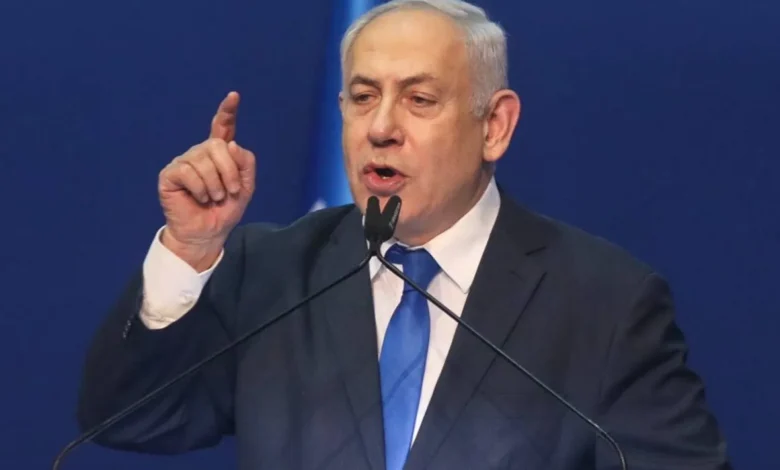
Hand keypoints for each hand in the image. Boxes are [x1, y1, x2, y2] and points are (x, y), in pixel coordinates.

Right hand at [157, 91, 255, 270]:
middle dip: (230, 171)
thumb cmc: (225, 210)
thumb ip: (245, 164)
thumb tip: (230, 143)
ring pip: (204, 160)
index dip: (227, 111)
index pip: (222, 127)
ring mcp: (184, 162)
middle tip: (230, 192)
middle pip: (218, 145)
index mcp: (219, 154)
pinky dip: (200, 189)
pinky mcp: (170, 174)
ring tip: (213, 199)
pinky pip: (189, 171)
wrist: (208, 233)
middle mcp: (200, 153)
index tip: (234, 96)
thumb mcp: (245, 187)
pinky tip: (199, 198)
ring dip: (216, 185)